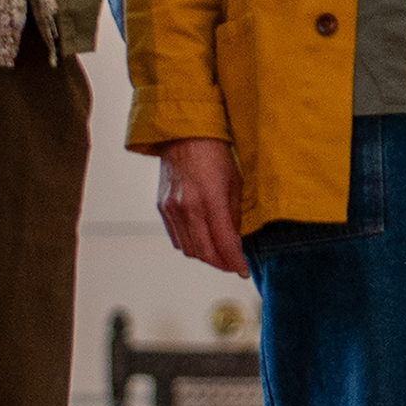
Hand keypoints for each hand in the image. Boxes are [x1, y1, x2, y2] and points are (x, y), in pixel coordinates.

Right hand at [157, 136, 246, 276]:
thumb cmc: (215, 153)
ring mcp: (171, 209)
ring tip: (220, 256)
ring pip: (188, 249)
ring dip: (205, 257)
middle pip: (204, 252)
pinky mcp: (162, 207)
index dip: (235, 262)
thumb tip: (236, 240)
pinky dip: (190, 245)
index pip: (224, 243)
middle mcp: (187, 208)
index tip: (243, 271)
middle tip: (233, 266)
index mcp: (210, 199)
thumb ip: (234, 214)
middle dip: (221, 264)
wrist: (184, 134)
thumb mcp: (235, 182)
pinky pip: (176, 237)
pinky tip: (202, 243)